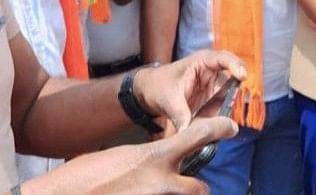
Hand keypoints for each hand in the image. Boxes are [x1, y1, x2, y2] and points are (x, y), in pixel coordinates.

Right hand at [30, 116, 235, 193]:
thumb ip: (146, 160)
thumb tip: (158, 164)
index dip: (217, 129)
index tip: (230, 127)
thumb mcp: (119, 158)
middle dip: (195, 190)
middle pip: (200, 189)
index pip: (197, 136)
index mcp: (154, 157)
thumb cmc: (84, 175)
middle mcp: (162, 181)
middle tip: (186, 187)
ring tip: (154, 191)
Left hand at [133, 50, 247, 129]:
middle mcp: (212, 74)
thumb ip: (180, 114)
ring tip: (219, 124)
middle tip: (231, 109)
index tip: (242, 76)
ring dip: (226, 111)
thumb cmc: (157, 85)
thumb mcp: (167, 98)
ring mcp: (213, 89)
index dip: (235, 65)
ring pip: (228, 99)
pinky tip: (213, 129)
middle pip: (232, 82)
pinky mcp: (211, 103)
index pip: (224, 59)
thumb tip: (188, 131)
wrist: (147, 93)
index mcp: (202, 62)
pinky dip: (218, 120)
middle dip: (234, 95)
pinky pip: (220, 111)